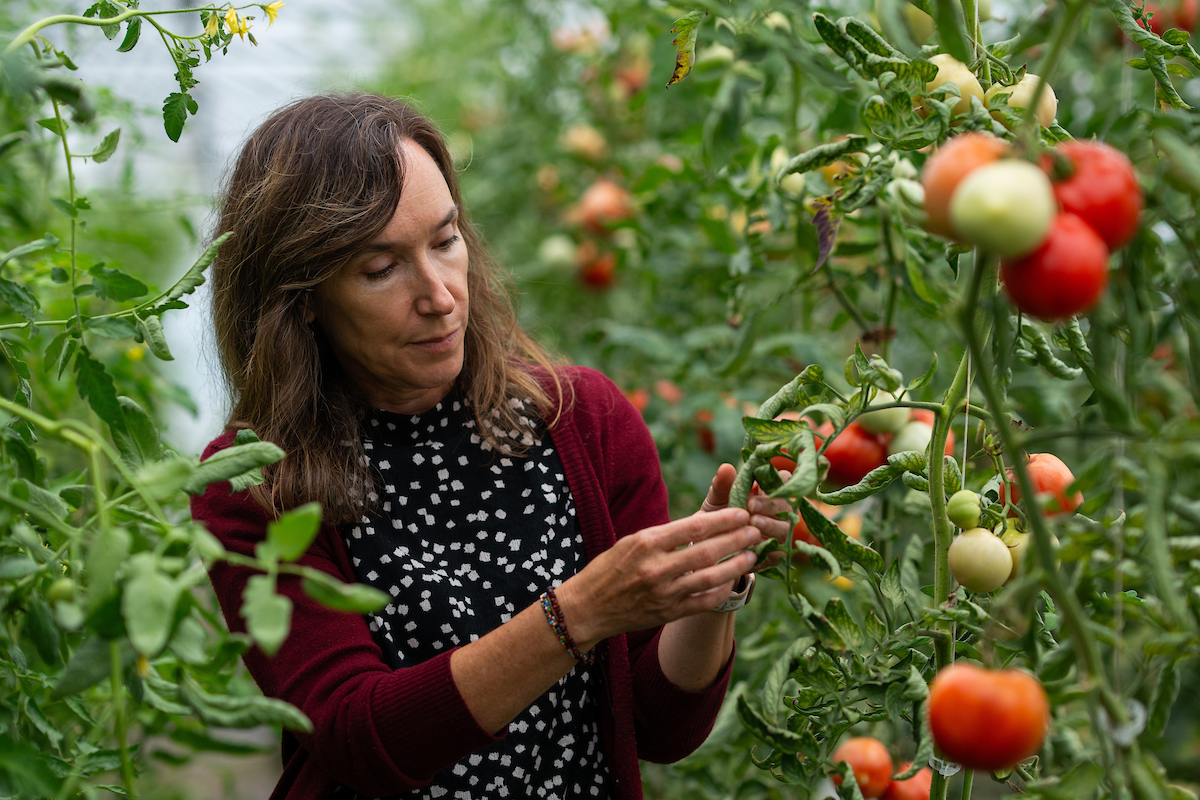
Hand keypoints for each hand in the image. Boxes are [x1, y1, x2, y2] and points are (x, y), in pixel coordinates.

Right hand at [557, 508, 760, 647]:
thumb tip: (702, 525)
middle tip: (757, 531)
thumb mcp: (632, 541)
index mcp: (646, 542)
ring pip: (711, 578)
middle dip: (737, 539)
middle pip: (707, 551)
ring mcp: (664, 593)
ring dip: (736, 566)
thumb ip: (665, 535)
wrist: (588, 608)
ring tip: (752, 555)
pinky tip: (733, 582)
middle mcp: (657, 567)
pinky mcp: (668, 613)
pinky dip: (722, 592)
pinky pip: (704, 602)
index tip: (742, 513)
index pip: (693, 527)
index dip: (723, 519)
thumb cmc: (609, 568)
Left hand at [701, 463, 793, 570]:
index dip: (777, 479)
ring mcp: (779, 533)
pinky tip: (755, 544)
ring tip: (752, 522)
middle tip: (750, 504)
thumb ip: (723, 484)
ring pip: (784, 527)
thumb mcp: (716, 499)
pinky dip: (767, 547)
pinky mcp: (775, 554)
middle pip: (786, 504)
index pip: (784, 480)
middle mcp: (779, 512)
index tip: (759, 482)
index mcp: (769, 492)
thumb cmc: (718, 515)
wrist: (709, 547)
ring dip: (770, 524)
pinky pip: (778, 551)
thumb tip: (725, 467)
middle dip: (769, 503)